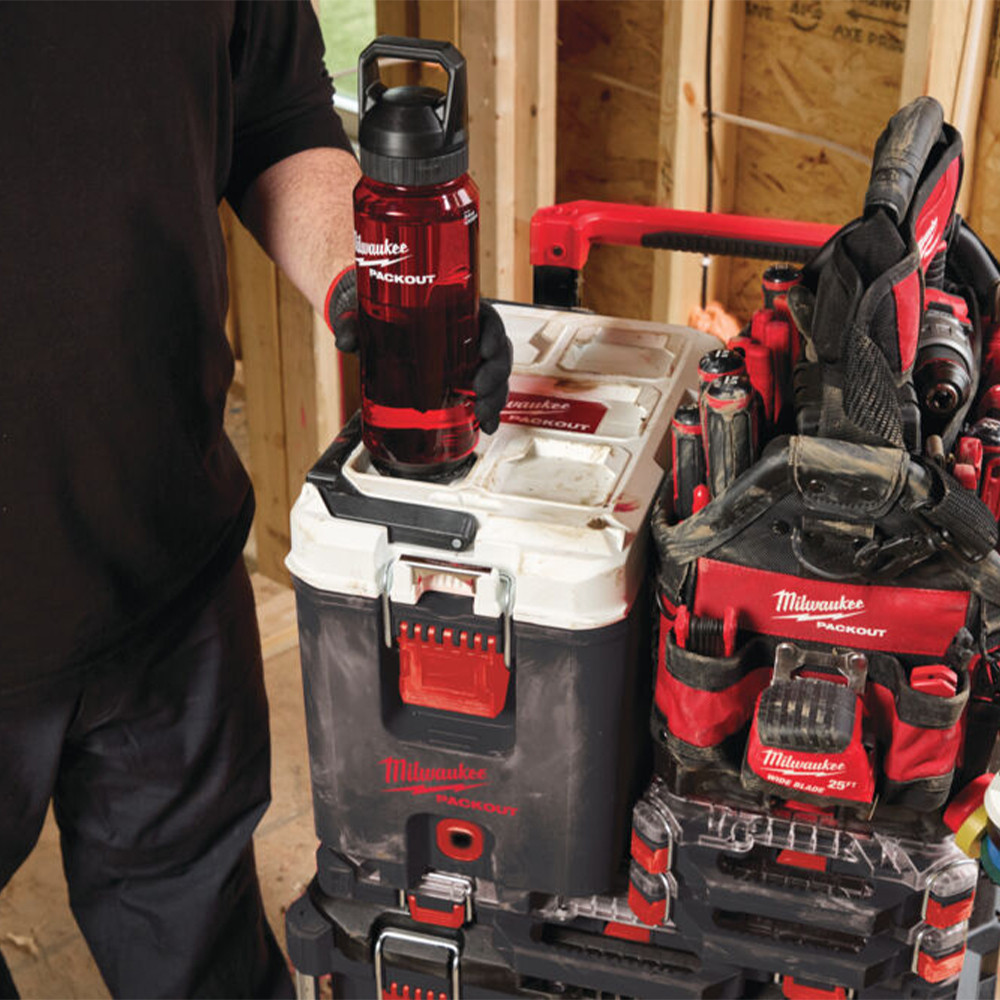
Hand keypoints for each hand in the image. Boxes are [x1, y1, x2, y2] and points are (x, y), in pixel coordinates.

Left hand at [324, 268, 512, 434]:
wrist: (373, 327)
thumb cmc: (377, 312)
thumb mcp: (364, 315)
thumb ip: (353, 325)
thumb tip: (346, 341)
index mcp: (455, 309)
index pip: (486, 318)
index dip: (493, 334)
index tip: (485, 349)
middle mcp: (467, 334)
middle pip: (497, 351)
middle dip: (496, 375)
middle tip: (480, 391)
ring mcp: (467, 359)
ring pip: (495, 375)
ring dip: (495, 397)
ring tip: (485, 417)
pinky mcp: (461, 381)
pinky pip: (484, 393)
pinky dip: (488, 410)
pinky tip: (485, 425)